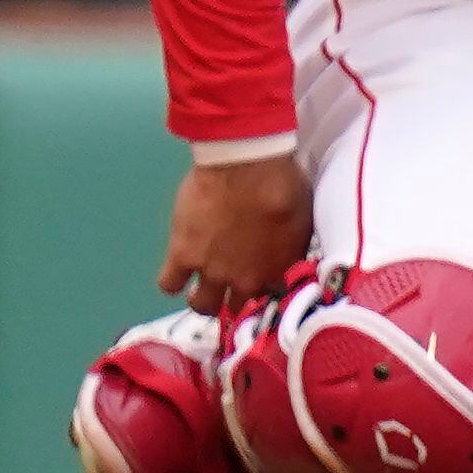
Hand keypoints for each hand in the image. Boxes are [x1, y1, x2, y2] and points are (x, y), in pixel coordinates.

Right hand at [161, 152, 310, 314]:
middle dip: (236, 300)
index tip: (263, 277)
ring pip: (203, 305)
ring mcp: (212, 271)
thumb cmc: (283, 182)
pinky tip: (178, 272)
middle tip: (230, 286)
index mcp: (279, 268)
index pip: (274, 293)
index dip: (267, 285)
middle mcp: (246, 278)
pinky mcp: (182, 256)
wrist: (247, 166)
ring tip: (202, 289)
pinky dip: (172, 281)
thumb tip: (288, 251)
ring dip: (203, 300)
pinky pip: (169, 285)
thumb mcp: (303, 217)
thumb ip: (292, 244)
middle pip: (238, 306)